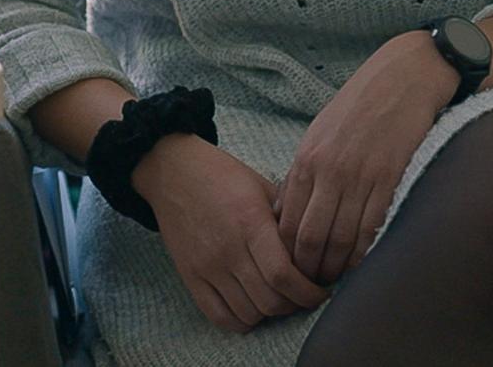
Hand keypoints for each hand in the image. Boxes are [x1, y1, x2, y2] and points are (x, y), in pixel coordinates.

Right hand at [134, 133, 326, 332]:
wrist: (173, 171)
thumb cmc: (222, 175)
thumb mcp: (262, 187)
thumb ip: (289, 219)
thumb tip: (316, 251)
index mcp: (250, 223)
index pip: (284, 276)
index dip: (308, 293)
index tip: (319, 291)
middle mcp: (228, 249)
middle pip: (269, 300)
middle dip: (295, 304)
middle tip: (302, 295)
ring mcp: (206, 266)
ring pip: (248, 313)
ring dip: (270, 313)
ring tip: (277, 298)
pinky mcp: (190, 275)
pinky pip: (219, 316)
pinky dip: (241, 321)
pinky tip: (251, 307)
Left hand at [276, 30, 457, 283]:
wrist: (403, 78)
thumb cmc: (360, 108)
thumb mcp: (320, 135)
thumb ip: (306, 174)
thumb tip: (291, 213)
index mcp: (306, 159)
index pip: (286, 220)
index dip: (286, 253)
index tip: (289, 271)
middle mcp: (327, 170)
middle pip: (309, 236)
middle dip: (308, 269)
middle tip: (311, 289)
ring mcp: (358, 176)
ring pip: (340, 239)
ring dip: (337, 268)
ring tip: (336, 284)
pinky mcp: (390, 178)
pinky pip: (373, 228)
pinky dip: (366, 253)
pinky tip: (363, 268)